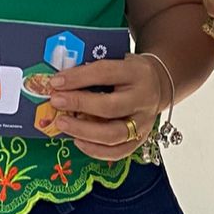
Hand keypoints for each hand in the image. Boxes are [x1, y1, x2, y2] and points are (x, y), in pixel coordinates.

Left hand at [47, 54, 166, 161]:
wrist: (157, 85)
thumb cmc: (129, 72)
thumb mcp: (118, 60)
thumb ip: (94, 68)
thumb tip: (61, 80)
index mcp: (137, 72)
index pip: (105, 73)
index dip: (78, 77)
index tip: (56, 81)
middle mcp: (143, 99)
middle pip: (109, 107)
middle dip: (79, 104)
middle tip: (56, 101)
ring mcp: (144, 123)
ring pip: (112, 134)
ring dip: (83, 130)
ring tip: (61, 123)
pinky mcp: (140, 140)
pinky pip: (116, 152)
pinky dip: (94, 150)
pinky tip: (77, 140)